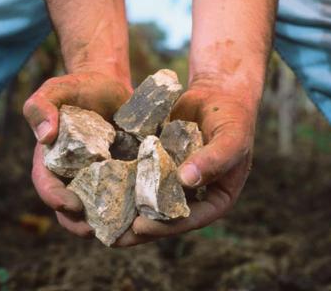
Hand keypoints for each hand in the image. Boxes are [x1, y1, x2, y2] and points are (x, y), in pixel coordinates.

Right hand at [24, 71, 131, 237]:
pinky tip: (144, 214)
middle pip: (70, 209)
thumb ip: (41, 106)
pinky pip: (123, 199)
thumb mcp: (56, 89)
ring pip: (97, 210)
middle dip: (79, 224)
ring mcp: (97, 179)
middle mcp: (72, 175)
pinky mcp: (121, 176)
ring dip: (107, 224)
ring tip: (121, 231)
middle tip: (95, 231)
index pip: (47, 185)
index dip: (56, 198)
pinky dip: (131, 209)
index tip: (71, 204)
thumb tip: (45, 135)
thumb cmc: (79, 87)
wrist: (110, 85)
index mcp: (51, 160)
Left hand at [114, 82, 256, 245]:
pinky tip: (98, 188)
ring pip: (149, 201)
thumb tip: (186, 180)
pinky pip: (140, 177)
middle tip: (111, 236)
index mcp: (215, 198)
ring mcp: (173, 181)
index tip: (141, 228)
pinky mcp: (157, 165)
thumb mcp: (231, 138)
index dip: (165, 226)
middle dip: (138, 228)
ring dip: (125, 211)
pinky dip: (121, 183)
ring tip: (98, 221)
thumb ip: (214, 159)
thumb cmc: (232, 118)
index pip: (190, 219)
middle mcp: (193, 195)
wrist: (217, 94)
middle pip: (165, 217)